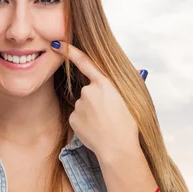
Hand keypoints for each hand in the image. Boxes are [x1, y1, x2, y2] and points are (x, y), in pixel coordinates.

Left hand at [50, 40, 146, 158]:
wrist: (118, 147)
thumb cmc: (127, 125)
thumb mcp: (129, 100)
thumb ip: (125, 85)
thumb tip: (135, 72)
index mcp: (105, 84)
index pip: (84, 62)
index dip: (70, 51)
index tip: (57, 44)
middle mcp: (89, 91)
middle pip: (87, 91)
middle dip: (95, 101)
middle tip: (108, 115)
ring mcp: (80, 105)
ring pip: (82, 105)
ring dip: (90, 112)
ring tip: (103, 124)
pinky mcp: (73, 118)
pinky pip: (78, 116)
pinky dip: (85, 122)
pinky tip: (94, 129)